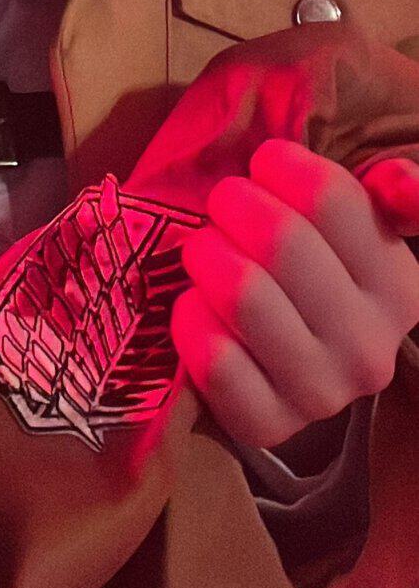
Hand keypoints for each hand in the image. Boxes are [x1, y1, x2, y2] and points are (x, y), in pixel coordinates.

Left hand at [170, 139, 418, 448]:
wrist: (291, 369)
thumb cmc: (320, 273)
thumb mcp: (364, 230)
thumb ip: (392, 193)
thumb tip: (402, 182)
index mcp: (399, 288)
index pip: (331, 197)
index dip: (282, 165)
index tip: (265, 164)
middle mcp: (368, 347)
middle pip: (281, 238)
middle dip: (235, 202)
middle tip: (224, 202)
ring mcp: (319, 392)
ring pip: (244, 292)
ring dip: (207, 252)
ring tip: (205, 247)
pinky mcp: (264, 423)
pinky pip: (212, 354)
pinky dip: (191, 316)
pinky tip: (196, 302)